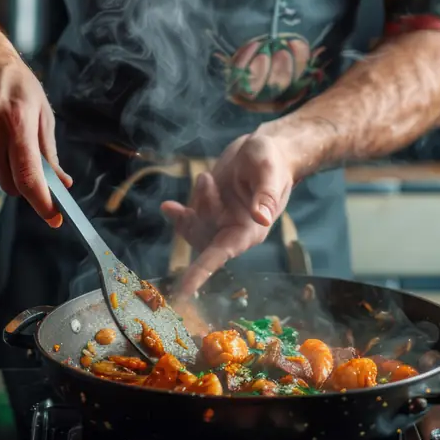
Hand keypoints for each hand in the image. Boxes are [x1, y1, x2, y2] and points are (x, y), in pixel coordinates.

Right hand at [0, 47, 71, 223]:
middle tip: (24, 156)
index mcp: (16, 122)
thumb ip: (50, 153)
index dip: (43, 203)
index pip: (29, 176)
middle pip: (12, 186)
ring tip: (0, 136)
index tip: (54, 217)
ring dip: (3, 169)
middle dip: (24, 180)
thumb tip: (62, 184)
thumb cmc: (13, 85)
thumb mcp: (41, 111)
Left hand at [161, 128, 293, 295]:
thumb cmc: (271, 160)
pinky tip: (168, 206)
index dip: (202, 272)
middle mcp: (233, 230)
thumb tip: (262, 218)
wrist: (265, 148)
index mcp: (251, 230)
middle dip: (199, 211)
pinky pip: (187, 220)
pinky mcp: (209, 209)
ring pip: (193, 227)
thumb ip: (265, 194)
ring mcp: (219, 220)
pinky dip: (176, 214)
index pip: (223, 254)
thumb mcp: (269, 171)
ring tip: (206, 176)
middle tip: (207, 178)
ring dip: (192, 204)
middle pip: (202, 237)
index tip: (184, 291)